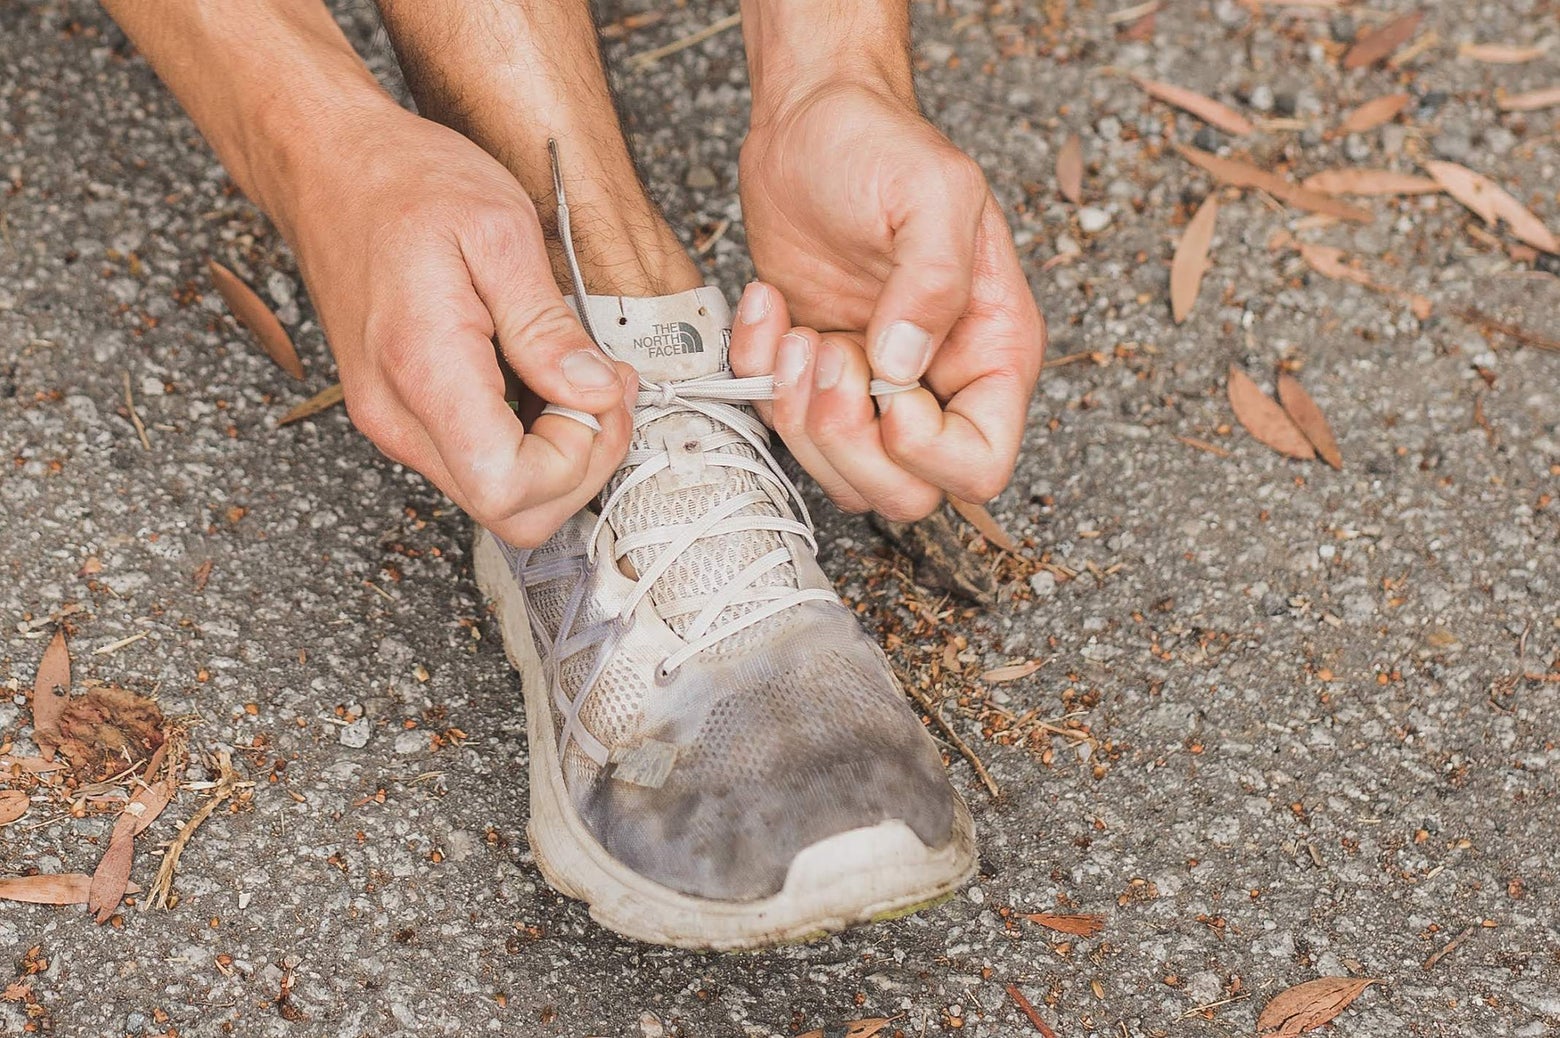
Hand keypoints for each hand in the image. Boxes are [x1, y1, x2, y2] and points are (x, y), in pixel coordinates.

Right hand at [282, 107, 636, 546]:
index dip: (577, 459)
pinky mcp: (402, 414)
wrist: (326, 165)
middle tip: (607, 390)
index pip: (508, 489)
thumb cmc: (405, 183)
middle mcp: (399, 417)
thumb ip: (547, 326)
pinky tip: (544, 377)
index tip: (602, 393)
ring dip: (559, 454)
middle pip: (509, 512)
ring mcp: (395, 422)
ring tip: (580, 375)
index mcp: (424, 372)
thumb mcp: (499, 229)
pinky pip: (479, 461)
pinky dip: (528, 438)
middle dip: (581, 464)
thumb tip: (594, 393)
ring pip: (497, 496)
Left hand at [732, 81, 1044, 517]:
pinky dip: (758, 376)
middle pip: (907, 493)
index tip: (889, 395)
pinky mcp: (808, 376)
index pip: (982, 465)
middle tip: (828, 357)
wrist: (812, 122)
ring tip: (795, 332)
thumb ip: (934, 281)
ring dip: (799, 416)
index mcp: (990, 353)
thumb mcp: (932, 193)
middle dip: (851, 443)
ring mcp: (868, 388)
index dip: (931, 456)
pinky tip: (769, 307)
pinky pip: (779, 424)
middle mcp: (936, 385)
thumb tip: (903, 369)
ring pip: (840, 476)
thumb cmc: (883, 147)